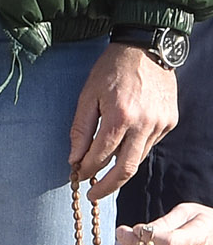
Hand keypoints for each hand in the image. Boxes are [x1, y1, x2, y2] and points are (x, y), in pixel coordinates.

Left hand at [73, 43, 179, 194]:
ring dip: (120, 167)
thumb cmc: (111, 70)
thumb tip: (74, 158)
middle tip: (93, 195)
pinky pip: (149, 144)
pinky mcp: (170, 122)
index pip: (101, 155)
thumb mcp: (87, 95)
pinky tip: (122, 147)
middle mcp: (145, 124)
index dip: (87, 169)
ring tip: (104, 173)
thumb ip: (81, 128)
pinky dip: (134, 150)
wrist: (146, 49)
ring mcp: (161, 124)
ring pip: (138, 157)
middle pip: (125, 168)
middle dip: (107, 186)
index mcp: (120, 117)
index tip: (77, 177)